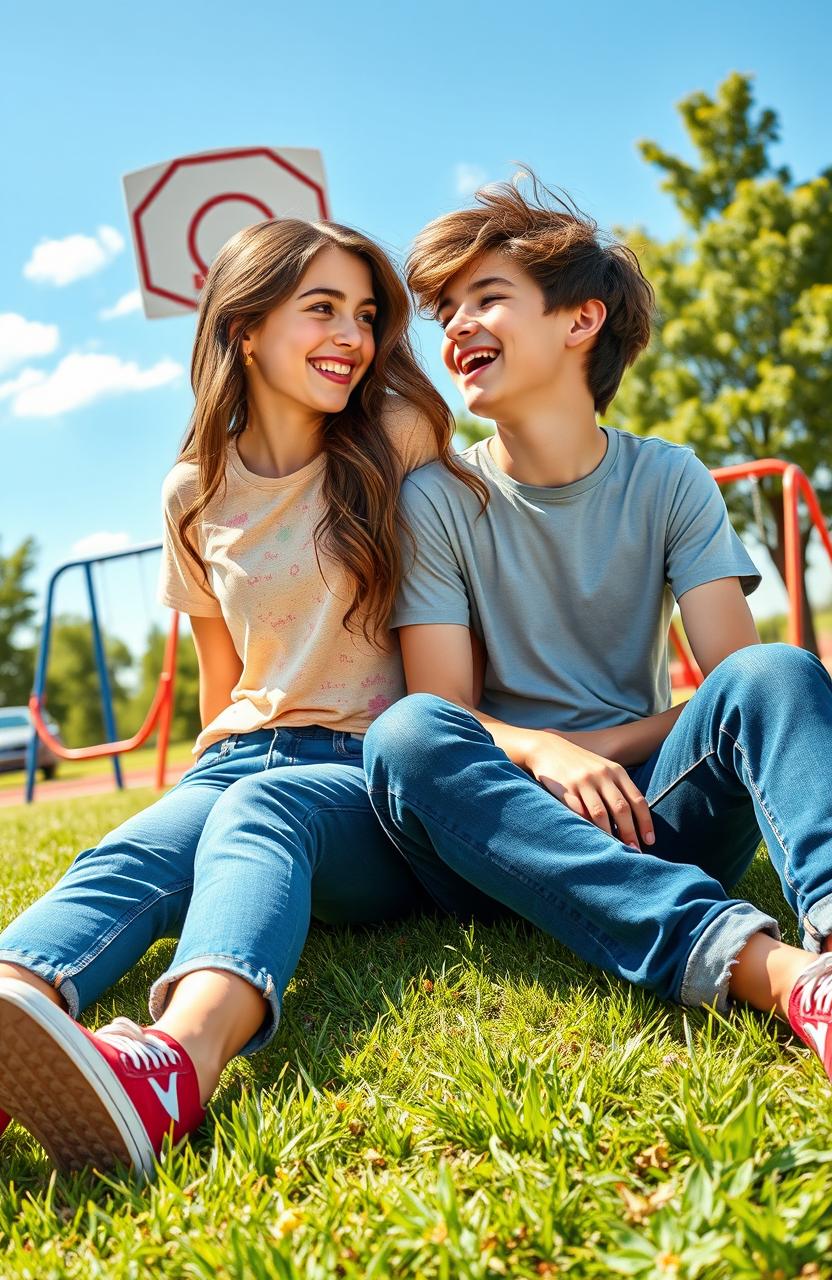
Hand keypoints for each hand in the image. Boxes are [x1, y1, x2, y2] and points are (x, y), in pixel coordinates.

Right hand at [525, 731, 654, 849]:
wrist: (548, 748)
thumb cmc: (580, 764)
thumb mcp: (604, 769)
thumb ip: (619, 789)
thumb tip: (635, 821)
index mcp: (616, 771)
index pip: (637, 800)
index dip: (645, 822)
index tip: (649, 841)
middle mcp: (602, 775)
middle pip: (621, 809)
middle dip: (630, 833)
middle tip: (634, 851)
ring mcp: (583, 781)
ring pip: (600, 813)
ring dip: (609, 835)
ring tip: (614, 850)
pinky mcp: (565, 788)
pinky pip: (578, 812)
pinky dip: (587, 827)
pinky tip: (591, 839)